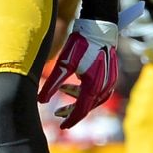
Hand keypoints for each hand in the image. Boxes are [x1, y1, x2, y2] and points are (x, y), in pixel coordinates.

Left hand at [37, 3, 142, 128]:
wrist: (99, 27)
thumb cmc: (80, 44)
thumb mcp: (63, 64)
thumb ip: (52, 84)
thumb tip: (41, 101)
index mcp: (93, 86)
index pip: (81, 110)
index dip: (70, 119)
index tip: (61, 126)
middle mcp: (104, 86)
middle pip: (88, 106)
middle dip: (73, 111)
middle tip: (59, 114)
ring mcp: (110, 81)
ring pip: (94, 99)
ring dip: (80, 100)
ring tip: (65, 92)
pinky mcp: (111, 74)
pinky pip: (99, 90)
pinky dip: (87, 92)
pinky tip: (75, 84)